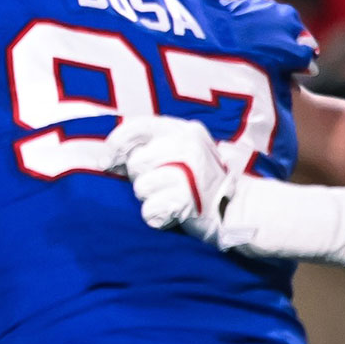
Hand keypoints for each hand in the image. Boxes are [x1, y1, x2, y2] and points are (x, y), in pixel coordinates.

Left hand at [106, 116, 243, 244]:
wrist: (238, 211)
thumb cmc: (201, 182)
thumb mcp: (183, 151)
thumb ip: (152, 146)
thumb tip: (106, 159)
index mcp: (185, 131)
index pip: (138, 126)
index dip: (116, 144)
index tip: (107, 161)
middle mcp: (188, 146)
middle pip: (135, 163)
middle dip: (140, 179)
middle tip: (164, 186)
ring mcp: (190, 173)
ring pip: (140, 187)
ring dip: (150, 199)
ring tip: (172, 199)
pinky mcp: (187, 200)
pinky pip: (149, 210)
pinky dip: (157, 217)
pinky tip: (174, 214)